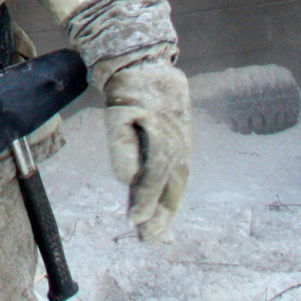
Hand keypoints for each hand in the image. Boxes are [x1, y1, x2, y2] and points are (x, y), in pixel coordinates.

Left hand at [102, 60, 190, 240]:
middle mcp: (178, 144)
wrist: (147, 61)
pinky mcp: (180, 139)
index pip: (155, 177)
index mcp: (163, 138)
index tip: (134, 220)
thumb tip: (127, 179)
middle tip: (148, 239)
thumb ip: (122, 145)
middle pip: (171, 187)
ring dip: (167, 207)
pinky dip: (171, 190)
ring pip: (177, 181)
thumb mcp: (118, 112)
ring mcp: (182, 142)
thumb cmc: (129, 87)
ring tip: (155, 230)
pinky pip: (178, 171)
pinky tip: (162, 202)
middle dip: (160, 214)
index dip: (145, 200)